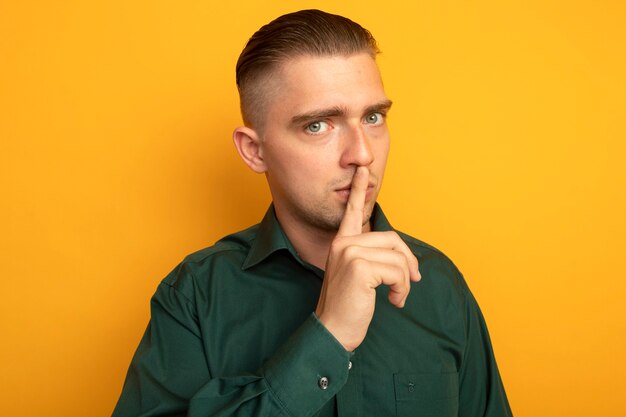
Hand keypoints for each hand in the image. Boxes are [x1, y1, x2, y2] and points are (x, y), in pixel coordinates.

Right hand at [315, 166, 420, 351]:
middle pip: (392, 239)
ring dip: (405, 282)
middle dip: (408, 262)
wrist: (333, 331)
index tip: (362, 169)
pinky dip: (402, 289)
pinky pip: (398, 271)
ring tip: (397, 297)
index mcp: (342, 244)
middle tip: (412, 282)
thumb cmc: (348, 307)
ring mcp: (350, 253)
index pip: (352, 212)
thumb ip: (373, 259)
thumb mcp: (358, 277)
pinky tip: (394, 301)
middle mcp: (343, 244)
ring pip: (398, 258)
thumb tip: (406, 260)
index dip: (359, 190)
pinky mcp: (359, 266)